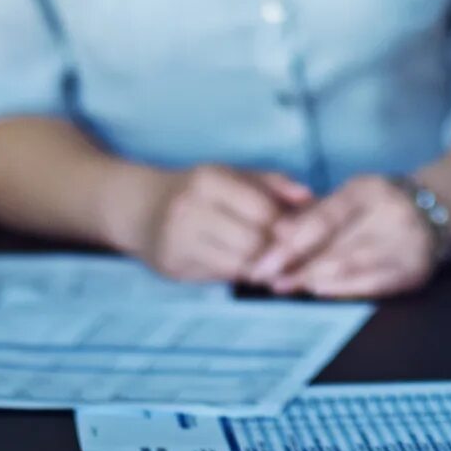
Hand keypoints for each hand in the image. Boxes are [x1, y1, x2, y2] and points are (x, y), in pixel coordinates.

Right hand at [133, 165, 309, 284]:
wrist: (140, 208)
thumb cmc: (198, 190)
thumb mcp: (232, 175)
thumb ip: (273, 182)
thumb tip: (310, 197)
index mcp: (209, 179)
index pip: (262, 210)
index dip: (288, 226)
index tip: (304, 234)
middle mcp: (190, 209)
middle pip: (252, 241)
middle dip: (278, 251)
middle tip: (296, 256)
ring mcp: (178, 240)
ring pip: (238, 263)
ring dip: (263, 267)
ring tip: (278, 264)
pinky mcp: (173, 266)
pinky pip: (220, 276)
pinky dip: (240, 274)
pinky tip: (250, 269)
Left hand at [246, 173, 441, 299]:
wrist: (438, 209)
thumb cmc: (379, 205)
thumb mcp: (350, 196)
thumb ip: (314, 213)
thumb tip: (273, 234)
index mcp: (367, 190)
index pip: (324, 218)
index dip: (290, 243)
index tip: (262, 262)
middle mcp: (390, 214)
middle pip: (335, 247)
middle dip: (296, 267)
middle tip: (266, 280)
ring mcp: (406, 244)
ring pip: (351, 267)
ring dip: (313, 280)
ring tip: (286, 286)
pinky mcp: (415, 270)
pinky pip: (373, 285)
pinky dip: (342, 289)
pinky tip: (320, 291)